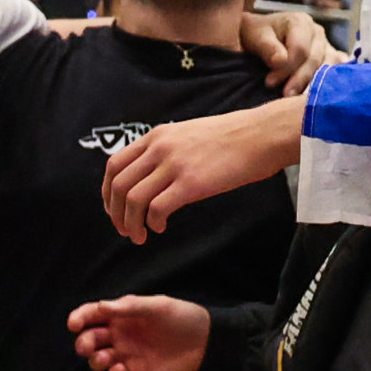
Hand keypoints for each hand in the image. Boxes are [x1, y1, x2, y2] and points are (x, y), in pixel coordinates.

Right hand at [69, 295, 209, 370]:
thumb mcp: (158, 306)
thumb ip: (129, 308)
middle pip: (90, 339)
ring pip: (98, 360)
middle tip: (87, 347)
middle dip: (84, 343)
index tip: (73, 324)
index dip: (80, 318)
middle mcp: (119, 335)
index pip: (93, 315)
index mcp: (122, 314)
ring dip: (96, 360)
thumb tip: (100, 307)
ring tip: (107, 359)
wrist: (206, 342)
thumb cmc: (182, 317)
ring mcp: (125, 355)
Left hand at [100, 98, 304, 241]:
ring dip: (131, 224)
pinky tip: (161, 228)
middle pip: (119, 185)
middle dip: (115, 213)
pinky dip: (153, 223)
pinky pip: (157, 209)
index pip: (114, 165)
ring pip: (133, 200)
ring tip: (140, 236)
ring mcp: (174, 164)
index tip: (115, 209)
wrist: (261, 134)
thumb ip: (166, 151)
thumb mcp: (188, 135)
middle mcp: (159, 148)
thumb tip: (152, 177)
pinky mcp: (191, 183)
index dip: (108, 193)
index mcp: (156, 136)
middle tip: (124, 230)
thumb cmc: (232, 138)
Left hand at [240, 6, 337, 93]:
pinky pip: (336, 70)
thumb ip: (269, 48)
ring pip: (328, 67)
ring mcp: (326, 44)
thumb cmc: (258, 35)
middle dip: (299, 79)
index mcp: (300, 22)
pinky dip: (329, 82)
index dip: (287, 68)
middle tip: (284, 95)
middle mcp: (317, 32)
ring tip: (296, 98)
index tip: (270, 82)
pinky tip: (319, 94)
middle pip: (314, 59)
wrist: (262, 35)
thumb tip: (282, 60)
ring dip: (313, 84)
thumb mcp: (256, 38)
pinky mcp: (330, 57)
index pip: (300, 49)